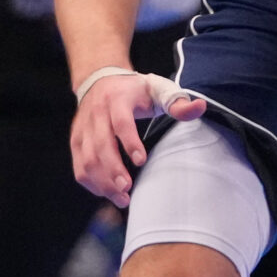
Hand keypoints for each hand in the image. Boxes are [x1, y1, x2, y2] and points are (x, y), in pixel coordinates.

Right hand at [70, 70, 206, 206]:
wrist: (100, 79)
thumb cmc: (135, 89)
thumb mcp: (158, 89)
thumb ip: (178, 102)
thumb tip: (200, 107)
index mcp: (117, 99)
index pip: (120, 122)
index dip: (129, 142)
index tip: (141, 161)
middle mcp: (96, 113)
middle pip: (100, 145)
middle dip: (113, 170)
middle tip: (128, 189)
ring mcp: (83, 128)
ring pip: (87, 158)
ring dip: (102, 181)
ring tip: (121, 197)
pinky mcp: (76, 139)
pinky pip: (79, 165)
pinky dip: (91, 182)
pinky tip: (107, 192)